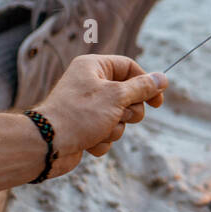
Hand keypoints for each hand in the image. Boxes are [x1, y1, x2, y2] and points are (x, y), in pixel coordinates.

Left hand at [34, 54, 167, 175]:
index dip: (146, 82)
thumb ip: (142, 87)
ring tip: (99, 130)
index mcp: (93, 67)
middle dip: (129, 112)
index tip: (158, 101)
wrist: (48, 144)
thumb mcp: (117, 96)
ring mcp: (87, 107)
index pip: (129, 67)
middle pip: (128, 95)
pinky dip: (103, 139)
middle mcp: (89, 84)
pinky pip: (107, 132)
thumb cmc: (80, 114)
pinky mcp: (85, 127)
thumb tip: (162, 78)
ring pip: (119, 117)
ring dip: (115, 128)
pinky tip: (89, 141)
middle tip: (121, 116)